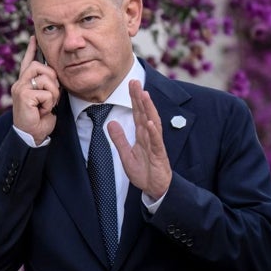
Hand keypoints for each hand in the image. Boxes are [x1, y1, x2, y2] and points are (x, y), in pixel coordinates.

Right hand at [10, 36, 58, 144]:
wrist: (31, 136)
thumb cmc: (39, 120)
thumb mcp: (46, 99)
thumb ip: (47, 86)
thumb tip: (55, 77)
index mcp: (25, 84)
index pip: (27, 62)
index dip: (31, 50)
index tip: (34, 37)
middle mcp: (20, 84)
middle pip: (39, 66)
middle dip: (52, 78)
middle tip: (52, 94)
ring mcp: (20, 89)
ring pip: (45, 78)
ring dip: (53, 93)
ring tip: (47, 105)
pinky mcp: (23, 96)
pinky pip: (45, 92)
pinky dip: (49, 102)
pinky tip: (43, 111)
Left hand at [107, 79, 171, 198]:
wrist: (155, 189)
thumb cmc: (144, 172)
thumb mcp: (126, 155)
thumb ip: (119, 139)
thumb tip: (111, 123)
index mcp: (142, 135)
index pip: (138, 113)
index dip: (134, 99)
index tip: (130, 83)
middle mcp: (150, 136)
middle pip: (145, 113)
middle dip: (140, 97)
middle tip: (135, 81)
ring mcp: (155, 144)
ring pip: (152, 123)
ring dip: (149, 109)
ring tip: (144, 95)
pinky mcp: (159, 155)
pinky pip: (156, 142)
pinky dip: (153, 132)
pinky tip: (150, 122)